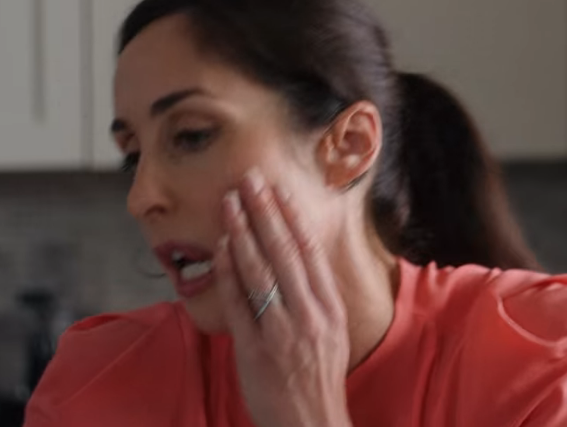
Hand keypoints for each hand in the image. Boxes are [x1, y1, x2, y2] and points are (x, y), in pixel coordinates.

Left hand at [214, 168, 351, 426]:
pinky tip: (221, 247)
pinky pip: (239, 302)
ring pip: (259, 270)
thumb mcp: (331, 330)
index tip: (277, 188)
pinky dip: (229, 271)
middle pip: (283, 251)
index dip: (291, 216)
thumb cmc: (319, 376)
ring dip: (241, 232)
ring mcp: (281, 329)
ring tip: (229, 203)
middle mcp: (308, 313)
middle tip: (249, 179)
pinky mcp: (254, 347)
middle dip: (264, 211)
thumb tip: (299, 257)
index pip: (309, 251)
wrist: (310, 422)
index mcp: (329, 306)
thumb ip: (316, 294)